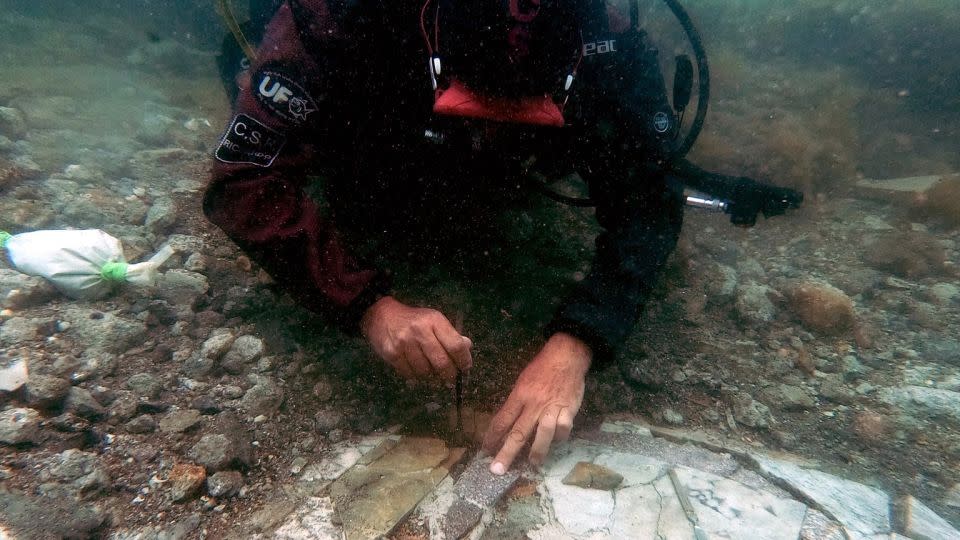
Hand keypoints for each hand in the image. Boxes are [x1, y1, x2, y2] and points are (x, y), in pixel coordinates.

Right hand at [360, 296, 472, 382]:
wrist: (382, 315)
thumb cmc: (413, 320)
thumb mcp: (434, 320)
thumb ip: (451, 334)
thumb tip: (467, 347)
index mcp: (434, 321)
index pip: (455, 345)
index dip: (464, 360)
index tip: (465, 367)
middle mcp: (420, 331)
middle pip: (442, 363)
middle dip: (449, 375)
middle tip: (450, 377)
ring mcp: (405, 343)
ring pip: (425, 372)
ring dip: (431, 376)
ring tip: (431, 371)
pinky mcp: (392, 354)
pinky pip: (410, 374)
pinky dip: (416, 376)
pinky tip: (416, 369)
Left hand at [482, 332, 590, 473]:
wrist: (566, 356)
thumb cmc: (541, 368)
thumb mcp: (523, 381)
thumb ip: (516, 402)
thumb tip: (507, 423)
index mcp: (519, 395)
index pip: (502, 419)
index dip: (492, 436)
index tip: (485, 450)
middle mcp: (534, 404)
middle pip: (518, 432)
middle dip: (506, 453)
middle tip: (497, 470)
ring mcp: (552, 408)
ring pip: (543, 434)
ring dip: (536, 451)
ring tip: (532, 464)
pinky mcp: (569, 410)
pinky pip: (564, 428)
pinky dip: (560, 437)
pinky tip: (557, 441)